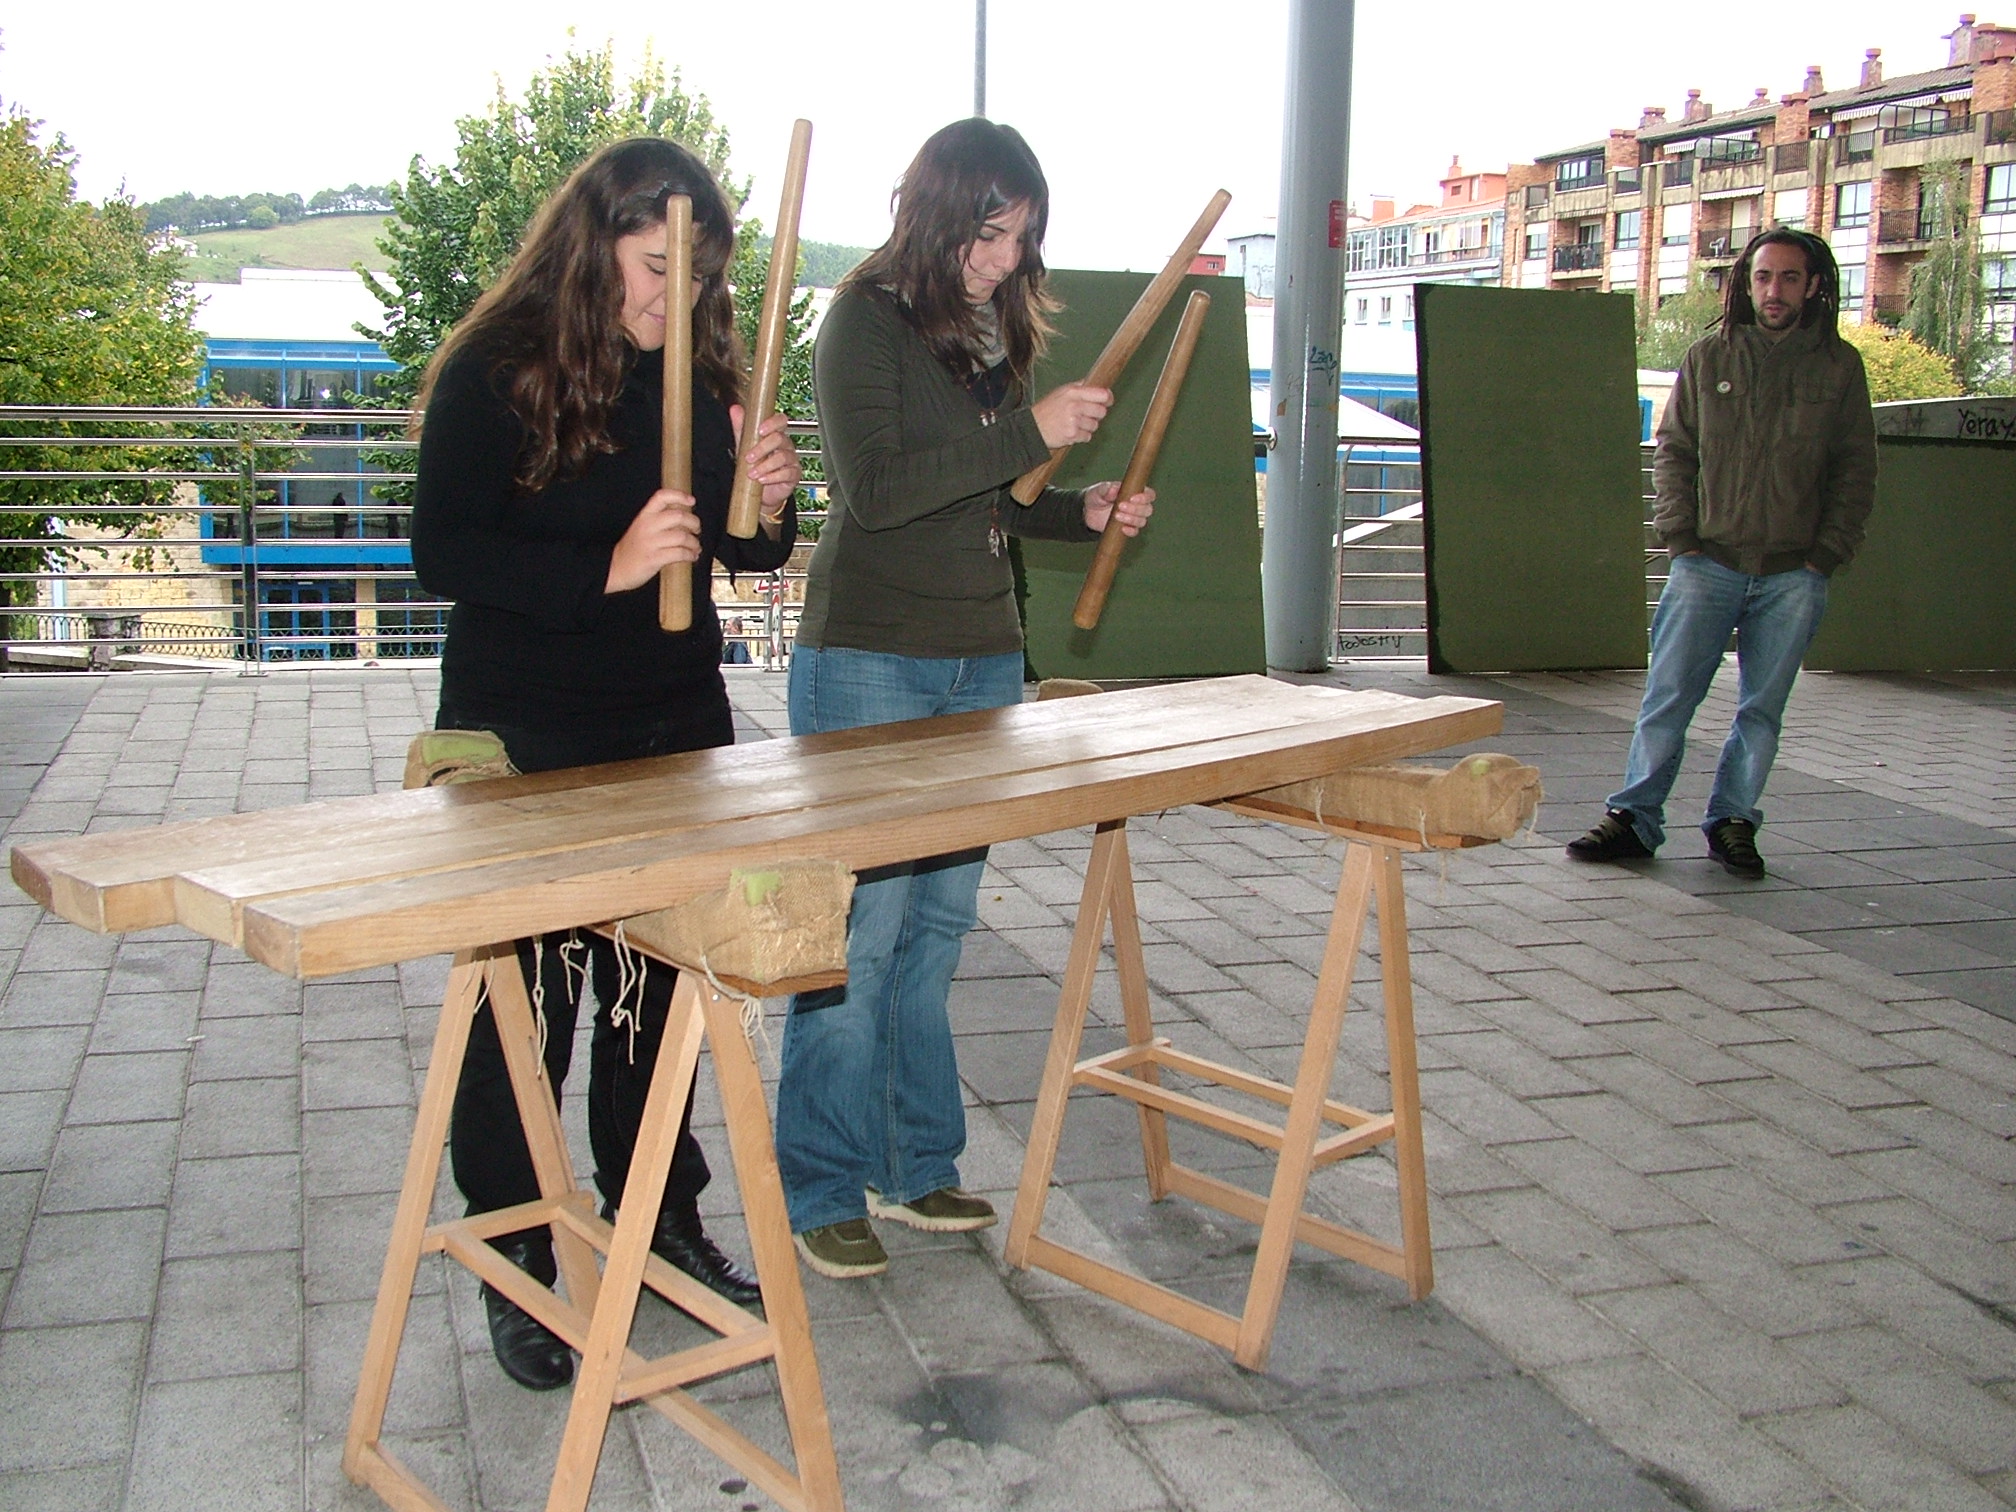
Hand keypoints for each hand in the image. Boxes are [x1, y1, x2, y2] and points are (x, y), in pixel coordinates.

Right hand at [606, 488, 700, 592]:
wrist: (616, 567)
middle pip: (679, 516)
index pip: (662, 497)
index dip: (679, 496)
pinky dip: (690, 555)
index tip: (692, 501)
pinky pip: (679, 554)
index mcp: (644, 515)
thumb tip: (685, 517)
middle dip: (694, 523)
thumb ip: (660, 519)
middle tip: (697, 529)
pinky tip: (691, 556)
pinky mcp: (654, 558)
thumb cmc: (632, 548)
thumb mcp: (642, 527)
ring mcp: (651, 542)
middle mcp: (648, 526)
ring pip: (682, 536)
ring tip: (695, 547)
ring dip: (694, 542)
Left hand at [731, 405, 801, 527]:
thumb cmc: (755, 465)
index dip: (772, 423)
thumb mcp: (745, 445)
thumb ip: (741, 427)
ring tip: (752, 473)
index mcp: (776, 434)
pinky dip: (772, 477)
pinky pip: (787, 473)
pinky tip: (762, 480)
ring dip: (765, 466)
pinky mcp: (794, 475)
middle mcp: (786, 445)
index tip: (760, 430)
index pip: (781, 421)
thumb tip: (735, 408)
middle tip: (748, 458)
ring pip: (782, 457)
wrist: (760, 492)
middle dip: (762, 448)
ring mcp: (792, 460)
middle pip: (779, 439)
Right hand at [1032, 382, 1112, 448]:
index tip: (1108, 400)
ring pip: (1094, 425)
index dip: (1108, 398)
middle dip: (1096, 414)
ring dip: (1088, 426)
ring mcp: (1074, 421)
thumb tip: (1095, 383)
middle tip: (1086, 415)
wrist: (1032, 428)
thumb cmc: (1046, 410)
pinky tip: (1071, 431)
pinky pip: (1087, 436)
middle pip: (1101, 411)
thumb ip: (1079, 387)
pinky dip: (1082, 436)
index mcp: (1073, 392)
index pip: (1101, 394)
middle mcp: (1074, 406)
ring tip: (1075, 423)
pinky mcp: (1072, 435)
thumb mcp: (1061, 392)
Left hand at [1083, 481, 1153, 535]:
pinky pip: (1134, 532)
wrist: (1087, 512)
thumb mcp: (1098, 490)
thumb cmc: (1096, 496)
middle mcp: (1137, 506)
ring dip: (1132, 519)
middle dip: (1136, 509)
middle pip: (1148, 509)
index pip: (1149, 495)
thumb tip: (1114, 488)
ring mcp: (1132, 518)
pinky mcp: (1126, 529)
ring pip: (1142, 521)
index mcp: (1134, 493)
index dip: (1145, 497)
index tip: (1132, 498)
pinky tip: (1122, 528)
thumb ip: (1106, 488)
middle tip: (1120, 506)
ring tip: (1116, 515)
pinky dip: (1130, 531)